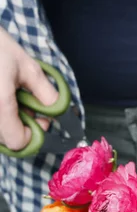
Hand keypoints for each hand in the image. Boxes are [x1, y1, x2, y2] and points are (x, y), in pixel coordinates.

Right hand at [0, 27, 57, 150]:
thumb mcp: (29, 68)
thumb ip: (47, 94)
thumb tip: (57, 113)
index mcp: (0, 104)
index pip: (18, 143)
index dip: (33, 135)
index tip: (38, 117)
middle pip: (6, 140)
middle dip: (21, 127)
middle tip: (27, 105)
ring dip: (10, 122)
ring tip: (13, 97)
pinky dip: (1, 116)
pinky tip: (4, 97)